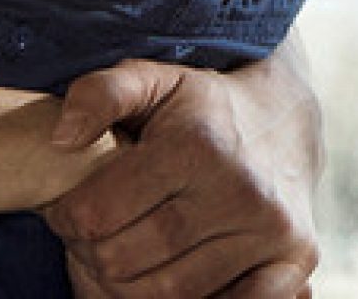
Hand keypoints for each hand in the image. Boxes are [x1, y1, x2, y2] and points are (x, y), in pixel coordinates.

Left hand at [46, 57, 321, 298]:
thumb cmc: (203, 107)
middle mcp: (240, 191)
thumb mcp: (152, 80)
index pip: (95, 215)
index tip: (72, 207)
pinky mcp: (297, 261)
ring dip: (129, 285)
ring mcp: (271, 231)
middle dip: (93, 254)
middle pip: (123, 263)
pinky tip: (172, 273)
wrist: (286, 120)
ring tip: (126, 253)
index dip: (67, 217)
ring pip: (165, 295)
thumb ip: (100, 94)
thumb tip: (61, 139)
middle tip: (96, 236)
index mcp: (197, 145)